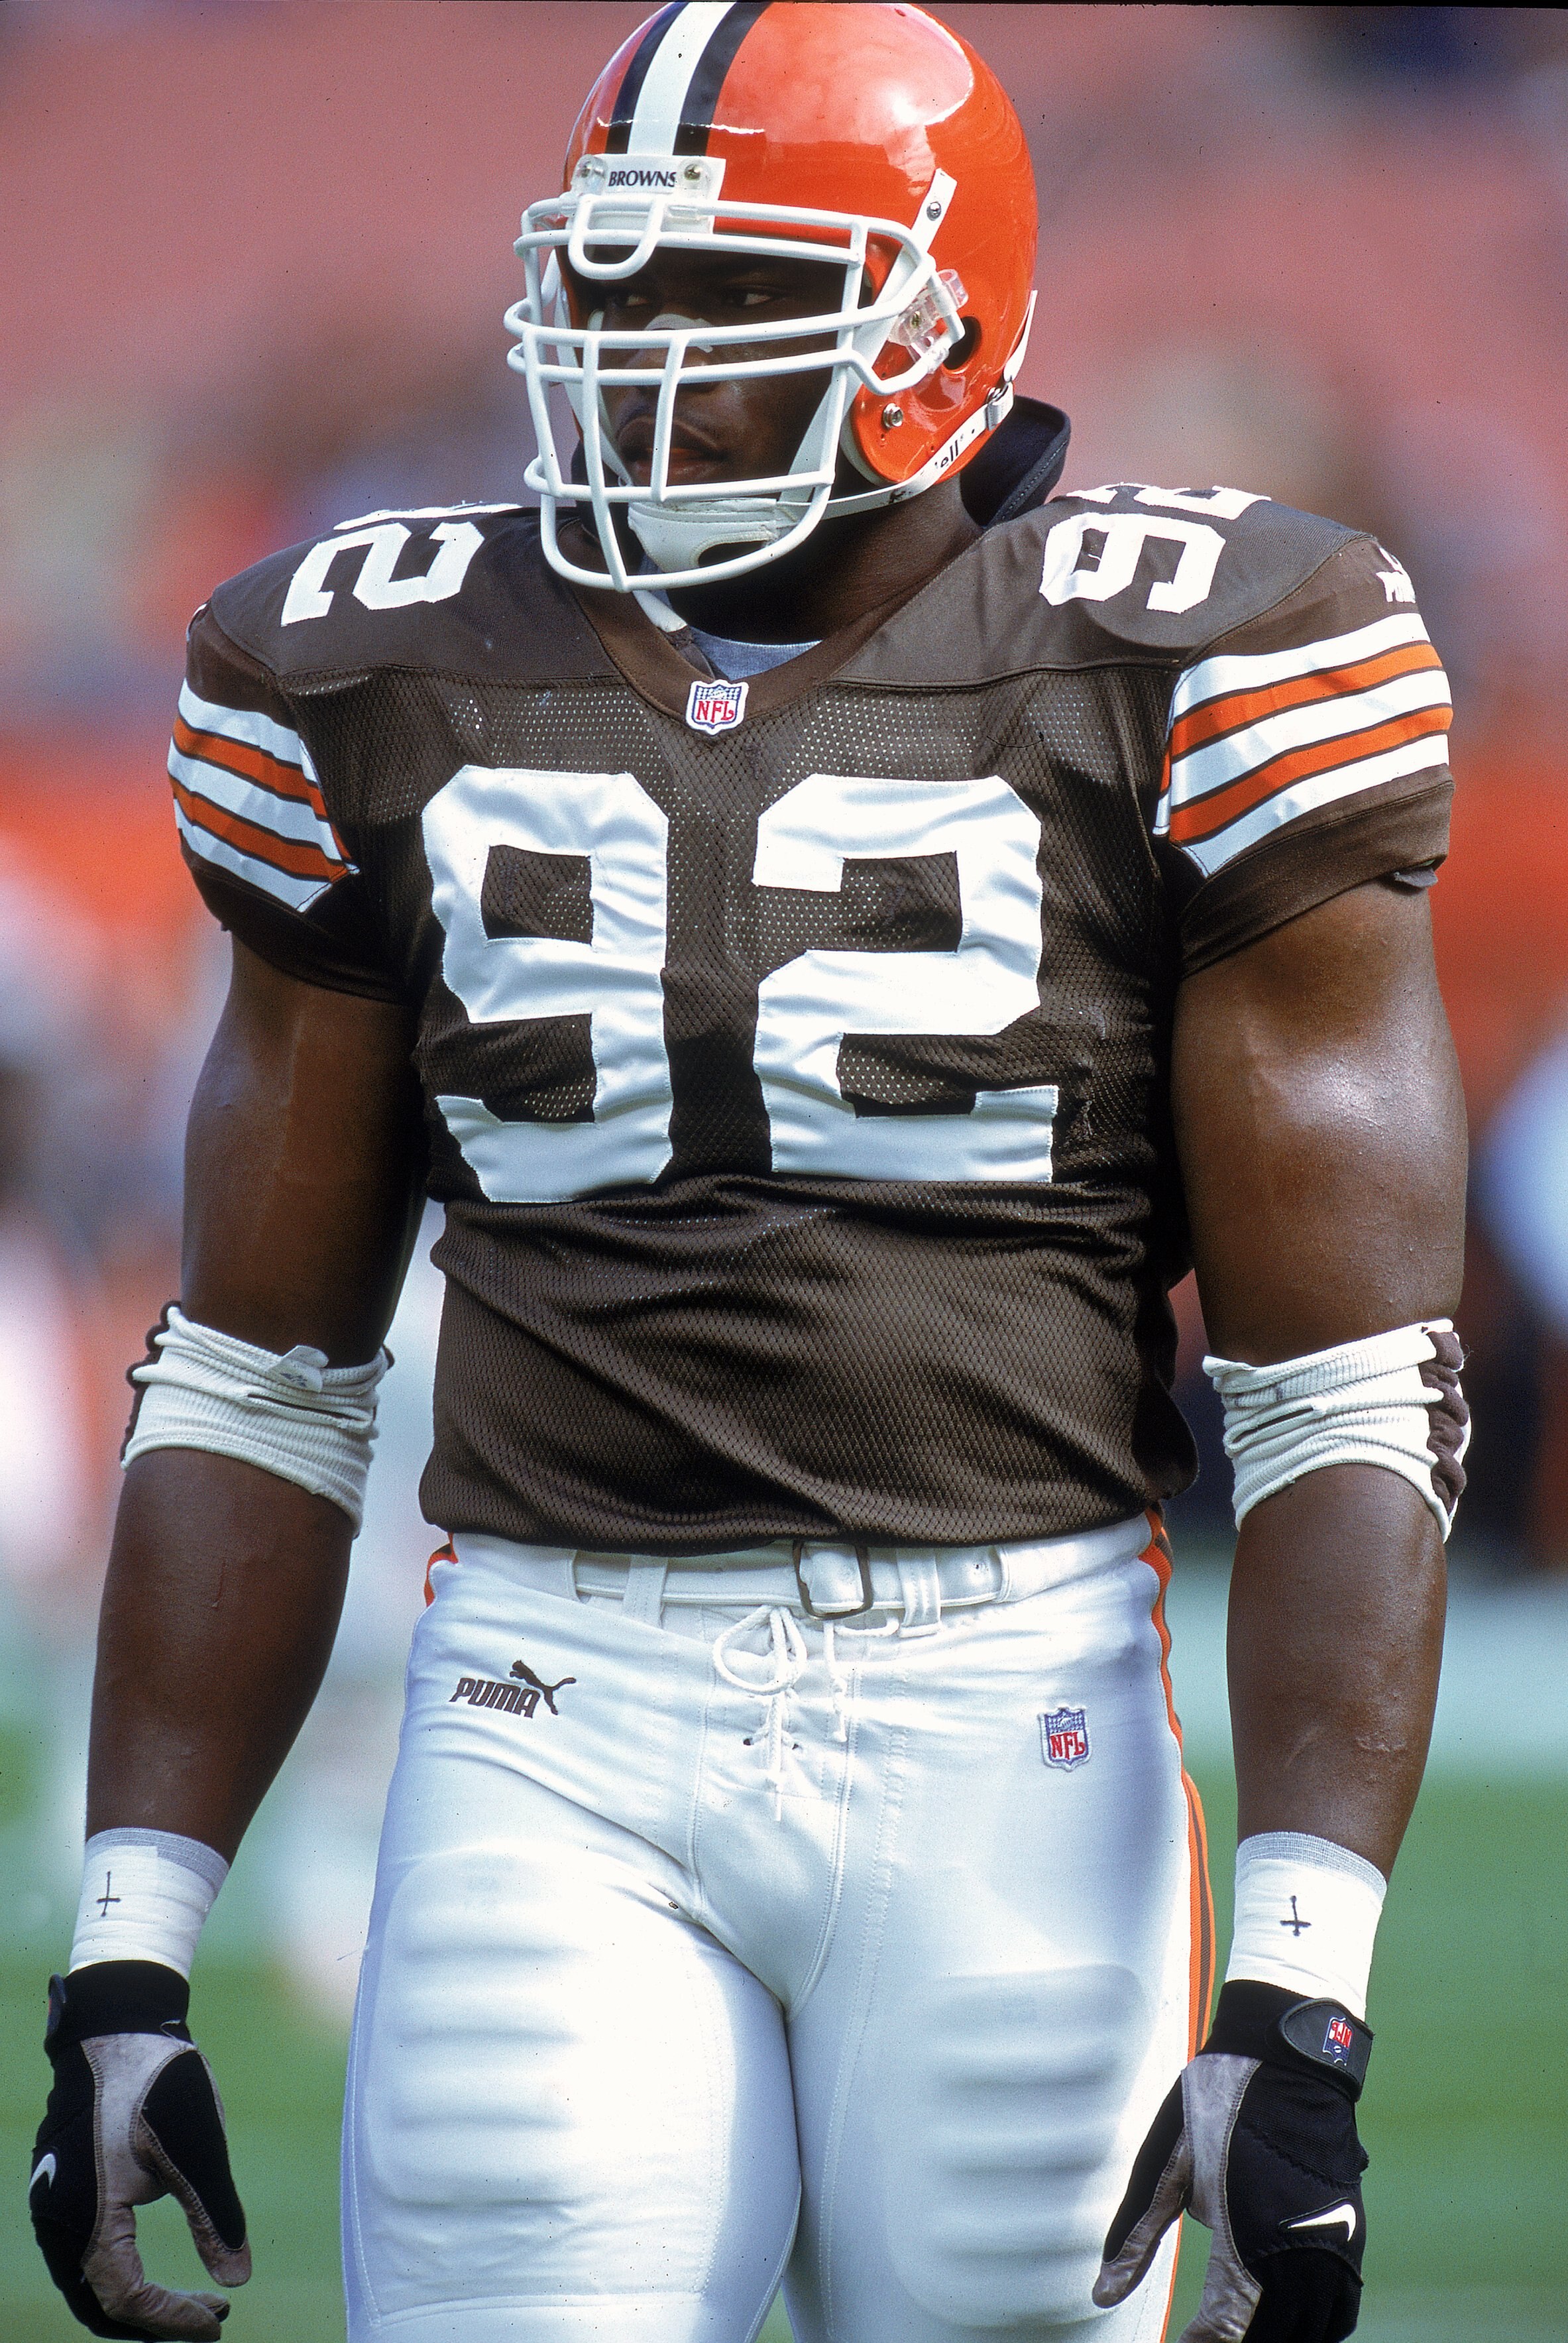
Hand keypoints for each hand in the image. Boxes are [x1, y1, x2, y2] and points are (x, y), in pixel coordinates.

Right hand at [30, 1962, 250, 2340]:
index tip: (218, 2322)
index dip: (171, 2320)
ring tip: (193, 2301)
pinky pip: (82, 2255)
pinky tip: (157, 2268)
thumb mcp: (198, 2146)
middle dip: (153, 2323)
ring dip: (135, 2303)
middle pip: (98, 2304)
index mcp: (88, 2213)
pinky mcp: (61, 2190)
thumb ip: (215, 2216)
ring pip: (87, 2283)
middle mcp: (57, 2219)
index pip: (126, 2297)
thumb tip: (237, 2281)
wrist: (117, 2024)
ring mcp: (53, 2205)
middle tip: (208, 2322)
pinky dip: (118, 2275)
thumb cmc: (159, 2079)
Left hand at [1094, 1980, 1370, 2342]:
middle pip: (1270, 2337)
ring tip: (1235, 2332)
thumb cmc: (1220, 2101)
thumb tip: (1102, 2294)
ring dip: (1275, 2337)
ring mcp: (1333, 2246)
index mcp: (1247, 2237)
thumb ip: (1136, 2235)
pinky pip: (1340, 2308)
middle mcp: (1299, 2252)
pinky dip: (1314, 2328)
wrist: (1290, 2053)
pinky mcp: (1351, 2233)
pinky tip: (1284, 2322)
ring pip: (1313, 2332)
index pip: (1222, 2329)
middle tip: (1196, 2338)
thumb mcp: (1167, 2163)